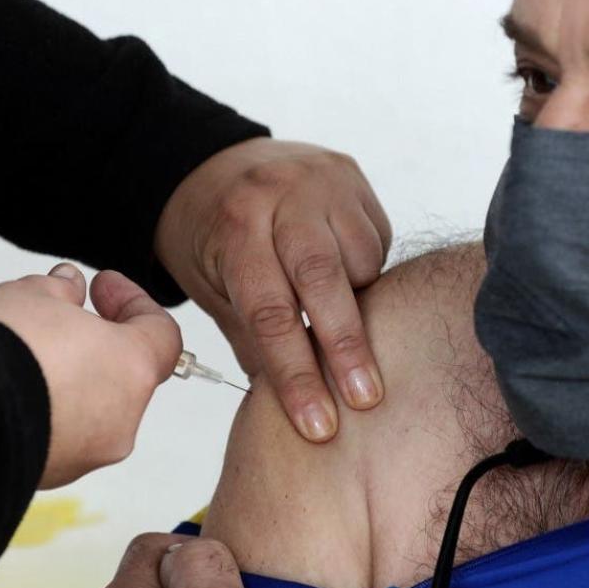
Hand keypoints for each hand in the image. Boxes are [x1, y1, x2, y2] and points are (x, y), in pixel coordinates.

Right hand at [0, 264, 181, 487]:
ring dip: (70, 379)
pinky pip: (59, 435)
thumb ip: (60, 289)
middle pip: (125, 374)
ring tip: (24, 352)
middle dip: (96, 343)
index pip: (161, 334)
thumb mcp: (31, 295)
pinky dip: (45, 411)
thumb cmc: (1, 351)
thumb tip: (69, 287)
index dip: (134, 303)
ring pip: (92, 408)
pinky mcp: (49, 476)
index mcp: (133, 369)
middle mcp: (122, 420)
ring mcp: (86, 455)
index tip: (102, 286)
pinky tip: (10, 389)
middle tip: (59, 317)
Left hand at [156, 137, 391, 441]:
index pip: (270, 312)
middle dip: (346, 347)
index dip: (296, 374)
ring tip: (344, 322)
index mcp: (236, 227)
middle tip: (365, 399)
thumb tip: (290, 403)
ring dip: (359, 303)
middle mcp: (281, 196)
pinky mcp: (352, 174)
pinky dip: (367, 270)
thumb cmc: (212, 234)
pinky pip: (376, 237)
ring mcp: (322, 180)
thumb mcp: (213, 285)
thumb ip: (253, 337)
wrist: (218, 163)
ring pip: (361, 258)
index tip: (317, 425)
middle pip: (323, 280)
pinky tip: (349, 280)